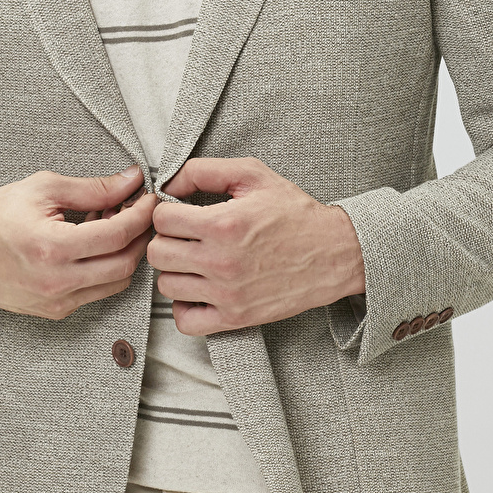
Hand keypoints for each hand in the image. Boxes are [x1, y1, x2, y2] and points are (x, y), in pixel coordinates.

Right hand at [0, 165, 156, 318]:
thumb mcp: (42, 189)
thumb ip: (92, 188)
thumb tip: (131, 181)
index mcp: (52, 248)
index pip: (119, 234)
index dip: (143, 214)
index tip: (150, 197)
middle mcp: (57, 282)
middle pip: (126, 263)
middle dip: (142, 235)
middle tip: (140, 210)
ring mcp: (58, 302)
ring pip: (117, 282)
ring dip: (127, 253)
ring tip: (116, 224)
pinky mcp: (56, 312)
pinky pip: (98, 292)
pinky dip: (108, 268)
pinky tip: (98, 244)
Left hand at [147, 156, 364, 335]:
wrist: (334, 252)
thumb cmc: (294, 212)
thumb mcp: (252, 174)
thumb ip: (203, 171)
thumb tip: (167, 184)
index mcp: (223, 223)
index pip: (161, 219)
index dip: (167, 211)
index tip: (180, 213)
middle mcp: (221, 261)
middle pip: (158, 253)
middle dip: (167, 239)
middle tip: (185, 236)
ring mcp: (227, 293)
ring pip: (167, 285)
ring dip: (175, 271)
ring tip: (194, 260)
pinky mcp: (235, 317)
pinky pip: (185, 321)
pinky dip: (184, 307)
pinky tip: (198, 289)